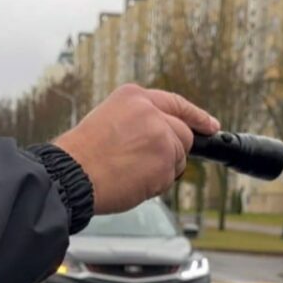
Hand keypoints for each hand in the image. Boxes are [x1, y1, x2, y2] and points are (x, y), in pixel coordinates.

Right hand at [53, 85, 219, 214]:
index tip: (211, 125)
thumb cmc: (81, 155)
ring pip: (178, 159)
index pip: (175, 103)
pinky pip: (170, 178)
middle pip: (183, 134)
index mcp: (135, 97)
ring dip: (161, 171)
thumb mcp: (107, 120)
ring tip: (129, 173)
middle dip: (172, 152)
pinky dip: (155, 185)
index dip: (196, 116)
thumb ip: (137, 122)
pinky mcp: (165, 161)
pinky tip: (131, 182)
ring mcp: (162, 136)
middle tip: (149, 166)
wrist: (71, 174)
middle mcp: (152, 112)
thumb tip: (164, 137)